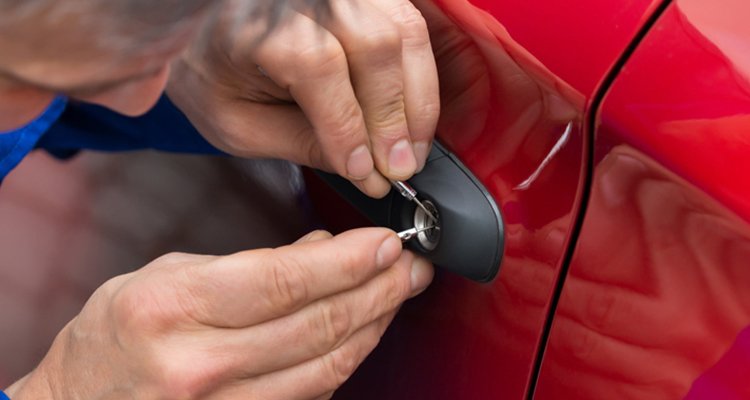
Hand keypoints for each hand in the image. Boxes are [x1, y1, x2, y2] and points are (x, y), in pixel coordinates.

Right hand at [6, 228, 432, 398]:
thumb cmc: (115, 337)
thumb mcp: (169, 275)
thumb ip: (249, 264)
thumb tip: (321, 248)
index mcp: (174, 308)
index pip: (284, 280)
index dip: (347, 260)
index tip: (384, 242)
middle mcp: (199, 364)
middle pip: (317, 325)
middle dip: (377, 289)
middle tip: (409, 265)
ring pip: (327, 366)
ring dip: (373, 325)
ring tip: (399, 293)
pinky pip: (312, 394)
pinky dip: (346, 359)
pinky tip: (364, 332)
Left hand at [167, 0, 439, 197]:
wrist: (201, 27)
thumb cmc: (212, 74)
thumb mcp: (238, 124)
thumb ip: (301, 145)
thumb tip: (366, 173)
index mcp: (261, 24)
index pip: (320, 69)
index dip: (351, 128)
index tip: (368, 173)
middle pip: (374, 46)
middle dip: (395, 117)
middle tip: (400, 169)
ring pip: (403, 32)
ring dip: (418, 98)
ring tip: (413, 148)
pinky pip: (410, 23)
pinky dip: (421, 72)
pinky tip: (414, 111)